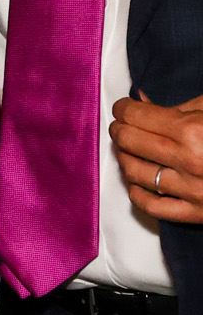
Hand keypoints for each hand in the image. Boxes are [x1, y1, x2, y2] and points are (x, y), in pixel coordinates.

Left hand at [113, 91, 202, 223]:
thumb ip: (179, 107)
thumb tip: (142, 100)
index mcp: (193, 131)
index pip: (135, 116)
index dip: (123, 108)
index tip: (124, 108)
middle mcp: (189, 161)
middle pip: (129, 141)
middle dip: (119, 129)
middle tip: (121, 126)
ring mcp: (192, 190)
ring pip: (134, 172)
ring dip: (124, 158)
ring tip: (128, 150)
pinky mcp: (197, 214)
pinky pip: (151, 206)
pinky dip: (137, 192)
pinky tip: (138, 181)